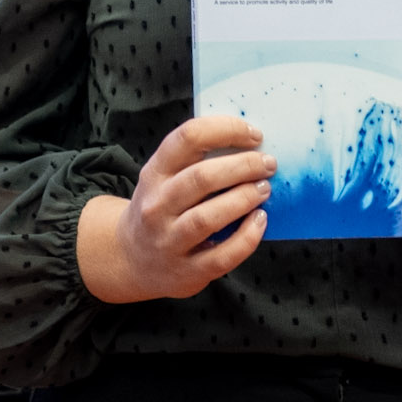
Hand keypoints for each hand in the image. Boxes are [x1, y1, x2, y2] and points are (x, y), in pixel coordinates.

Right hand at [77, 116, 274, 302]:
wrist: (133, 258)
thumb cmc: (162, 209)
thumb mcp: (164, 178)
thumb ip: (196, 161)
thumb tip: (251, 146)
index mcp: (154, 173)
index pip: (188, 138)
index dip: (226, 130)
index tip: (253, 134)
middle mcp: (157, 205)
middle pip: (202, 178)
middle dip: (243, 166)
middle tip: (268, 164)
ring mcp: (169, 241)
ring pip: (209, 217)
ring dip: (244, 199)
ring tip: (264, 189)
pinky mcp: (187, 271)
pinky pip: (223, 256)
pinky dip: (247, 237)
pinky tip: (260, 221)